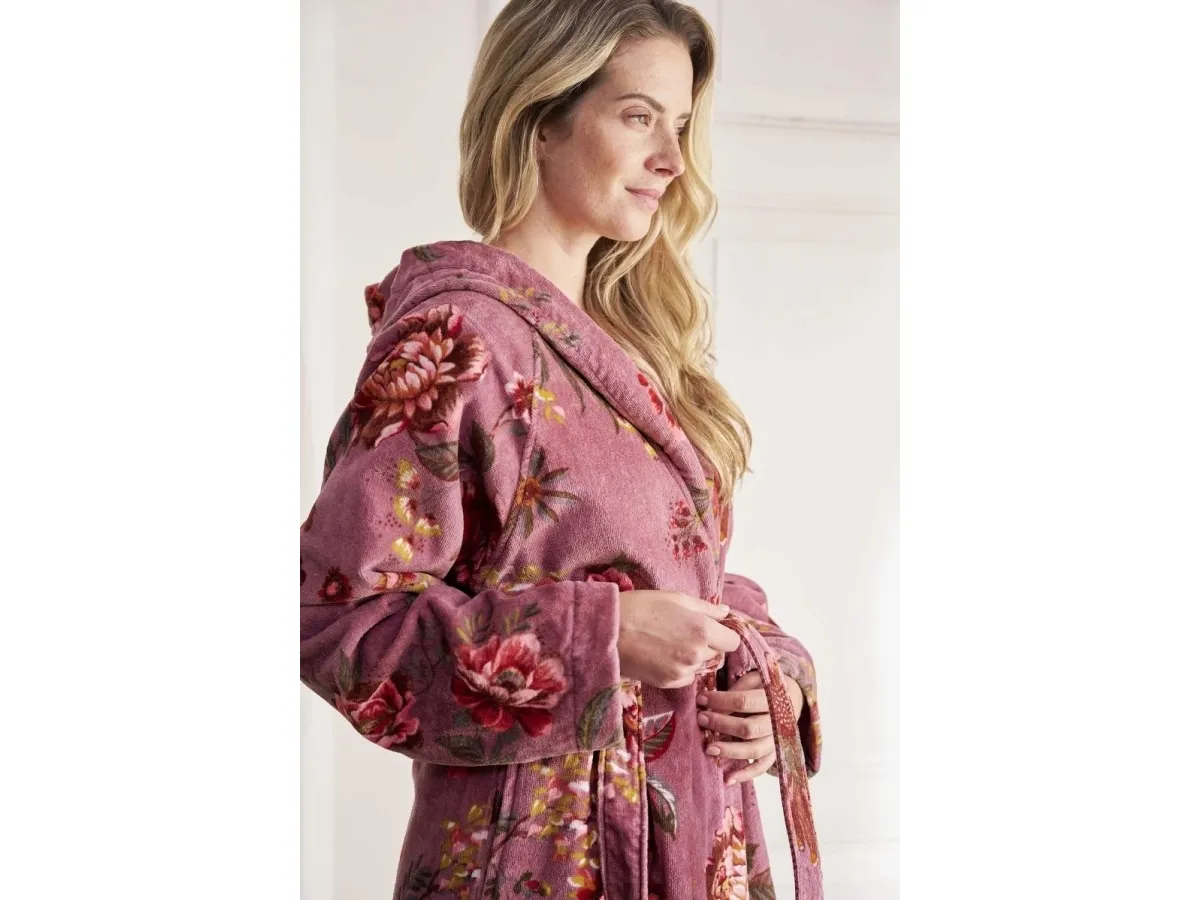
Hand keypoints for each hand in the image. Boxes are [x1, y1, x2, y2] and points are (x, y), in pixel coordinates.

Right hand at [617, 591, 740, 688]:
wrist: (608, 630)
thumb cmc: (641, 607)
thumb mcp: (676, 598)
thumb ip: (706, 608)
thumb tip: (726, 612)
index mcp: (702, 630)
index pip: (733, 641)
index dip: (725, 634)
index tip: (713, 629)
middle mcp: (696, 654)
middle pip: (718, 654)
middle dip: (709, 645)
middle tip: (687, 633)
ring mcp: (682, 671)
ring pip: (701, 667)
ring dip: (694, 658)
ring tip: (671, 643)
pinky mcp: (668, 682)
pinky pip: (686, 678)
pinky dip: (680, 669)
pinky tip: (663, 655)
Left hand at [697, 670, 804, 785]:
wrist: (793, 698)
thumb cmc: (765, 688)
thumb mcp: (754, 680)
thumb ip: (736, 690)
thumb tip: (710, 703)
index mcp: (774, 699)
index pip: (744, 701)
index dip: (720, 701)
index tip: (701, 699)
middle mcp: (778, 722)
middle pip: (748, 728)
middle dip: (721, 725)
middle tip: (701, 719)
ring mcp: (777, 741)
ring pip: (754, 750)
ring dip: (730, 751)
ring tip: (708, 749)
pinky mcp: (775, 754)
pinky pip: (761, 768)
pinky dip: (745, 775)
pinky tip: (727, 779)